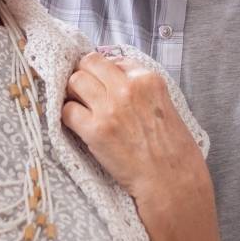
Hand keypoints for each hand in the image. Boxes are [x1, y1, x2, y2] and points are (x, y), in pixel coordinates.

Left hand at [61, 51, 205, 199]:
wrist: (171, 181)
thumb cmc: (172, 149)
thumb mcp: (165, 105)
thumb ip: (141, 88)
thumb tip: (114, 79)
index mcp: (148, 79)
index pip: (112, 59)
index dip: (103, 72)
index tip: (101, 83)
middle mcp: (128, 88)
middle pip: (88, 63)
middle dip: (84, 75)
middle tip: (85, 92)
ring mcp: (110, 108)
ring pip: (74, 81)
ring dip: (74, 94)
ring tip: (81, 108)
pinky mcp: (96, 130)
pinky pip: (67, 111)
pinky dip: (69, 117)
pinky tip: (79, 126)